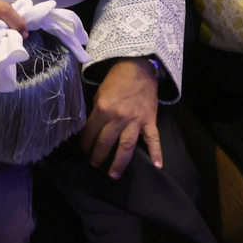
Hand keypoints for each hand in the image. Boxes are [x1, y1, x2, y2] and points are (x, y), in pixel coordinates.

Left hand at [80, 58, 161, 178]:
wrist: (138, 68)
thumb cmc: (116, 80)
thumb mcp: (100, 93)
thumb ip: (97, 112)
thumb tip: (93, 129)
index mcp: (104, 109)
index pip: (91, 131)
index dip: (86, 142)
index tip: (84, 149)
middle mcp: (119, 117)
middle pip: (106, 142)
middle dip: (98, 155)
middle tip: (94, 163)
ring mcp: (136, 121)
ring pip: (126, 146)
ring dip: (119, 162)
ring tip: (113, 175)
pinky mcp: (150, 121)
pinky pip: (153, 139)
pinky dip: (157, 153)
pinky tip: (158, 166)